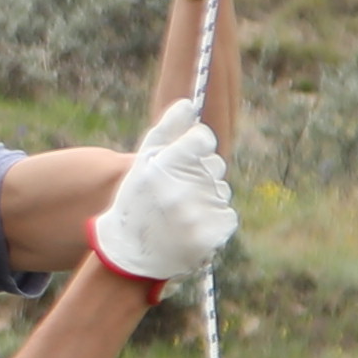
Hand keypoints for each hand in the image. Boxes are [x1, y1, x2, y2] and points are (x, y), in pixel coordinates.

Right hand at [87, 115, 233, 290]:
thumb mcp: (143, 161)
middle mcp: (180, 189)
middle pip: (215, 165)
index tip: (182, 160)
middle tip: (174, 194)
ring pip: (221, 191)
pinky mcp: (210, 235)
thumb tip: (189, 104)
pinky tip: (192, 227)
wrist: (130, 253)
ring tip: (180, 214)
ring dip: (206, 199)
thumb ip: (167, 130)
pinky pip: (228, 215)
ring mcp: (196, 214)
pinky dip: (214, 221)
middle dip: (199, 176)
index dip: (196, 147)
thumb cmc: (137, 200)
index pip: (203, 138)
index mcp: (162, 166)